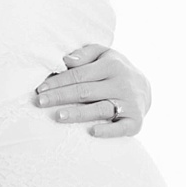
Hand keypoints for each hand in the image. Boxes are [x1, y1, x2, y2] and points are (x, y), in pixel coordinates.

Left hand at [33, 44, 150, 135]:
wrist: (144, 88)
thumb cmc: (114, 70)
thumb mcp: (104, 55)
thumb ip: (85, 54)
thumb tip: (66, 60)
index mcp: (112, 65)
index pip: (80, 74)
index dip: (59, 82)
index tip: (41, 89)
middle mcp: (122, 84)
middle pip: (86, 91)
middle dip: (61, 97)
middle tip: (40, 102)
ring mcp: (130, 103)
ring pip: (100, 109)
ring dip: (79, 114)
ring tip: (59, 116)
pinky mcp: (135, 121)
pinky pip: (121, 128)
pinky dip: (108, 131)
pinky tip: (92, 132)